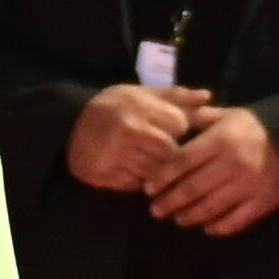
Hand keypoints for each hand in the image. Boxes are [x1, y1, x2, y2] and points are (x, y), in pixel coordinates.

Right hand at [65, 80, 198, 191]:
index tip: (174, 132)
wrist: (71, 123)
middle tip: (165, 154)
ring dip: (157, 172)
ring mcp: (117, 153)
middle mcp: (131, 129)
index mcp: (142, 107)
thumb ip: (176, 97)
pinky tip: (134, 172)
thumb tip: (207, 96)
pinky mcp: (105, 173)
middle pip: (170, 153)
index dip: (181, 131)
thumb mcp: (143, 94)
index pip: (180, 126)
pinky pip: (135, 184)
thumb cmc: (115, 106)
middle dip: (171, 156)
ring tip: (151, 164)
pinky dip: (139, 182)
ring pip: (154, 172)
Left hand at [145, 105, 278, 231]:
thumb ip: (202, 119)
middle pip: (190, 189)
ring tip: (178, 219)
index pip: (181, 162)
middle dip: (169, 202)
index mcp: (220, 141)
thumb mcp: (232, 115)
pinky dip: (218, 226)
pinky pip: (235, 221)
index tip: (148, 187)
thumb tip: (175, 119)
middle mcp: (231, 165)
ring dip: (189, 216)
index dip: (161, 177)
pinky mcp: (262, 203)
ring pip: (209, 208)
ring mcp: (247, 186)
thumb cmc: (261, 127)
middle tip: (156, 210)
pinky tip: (207, 228)